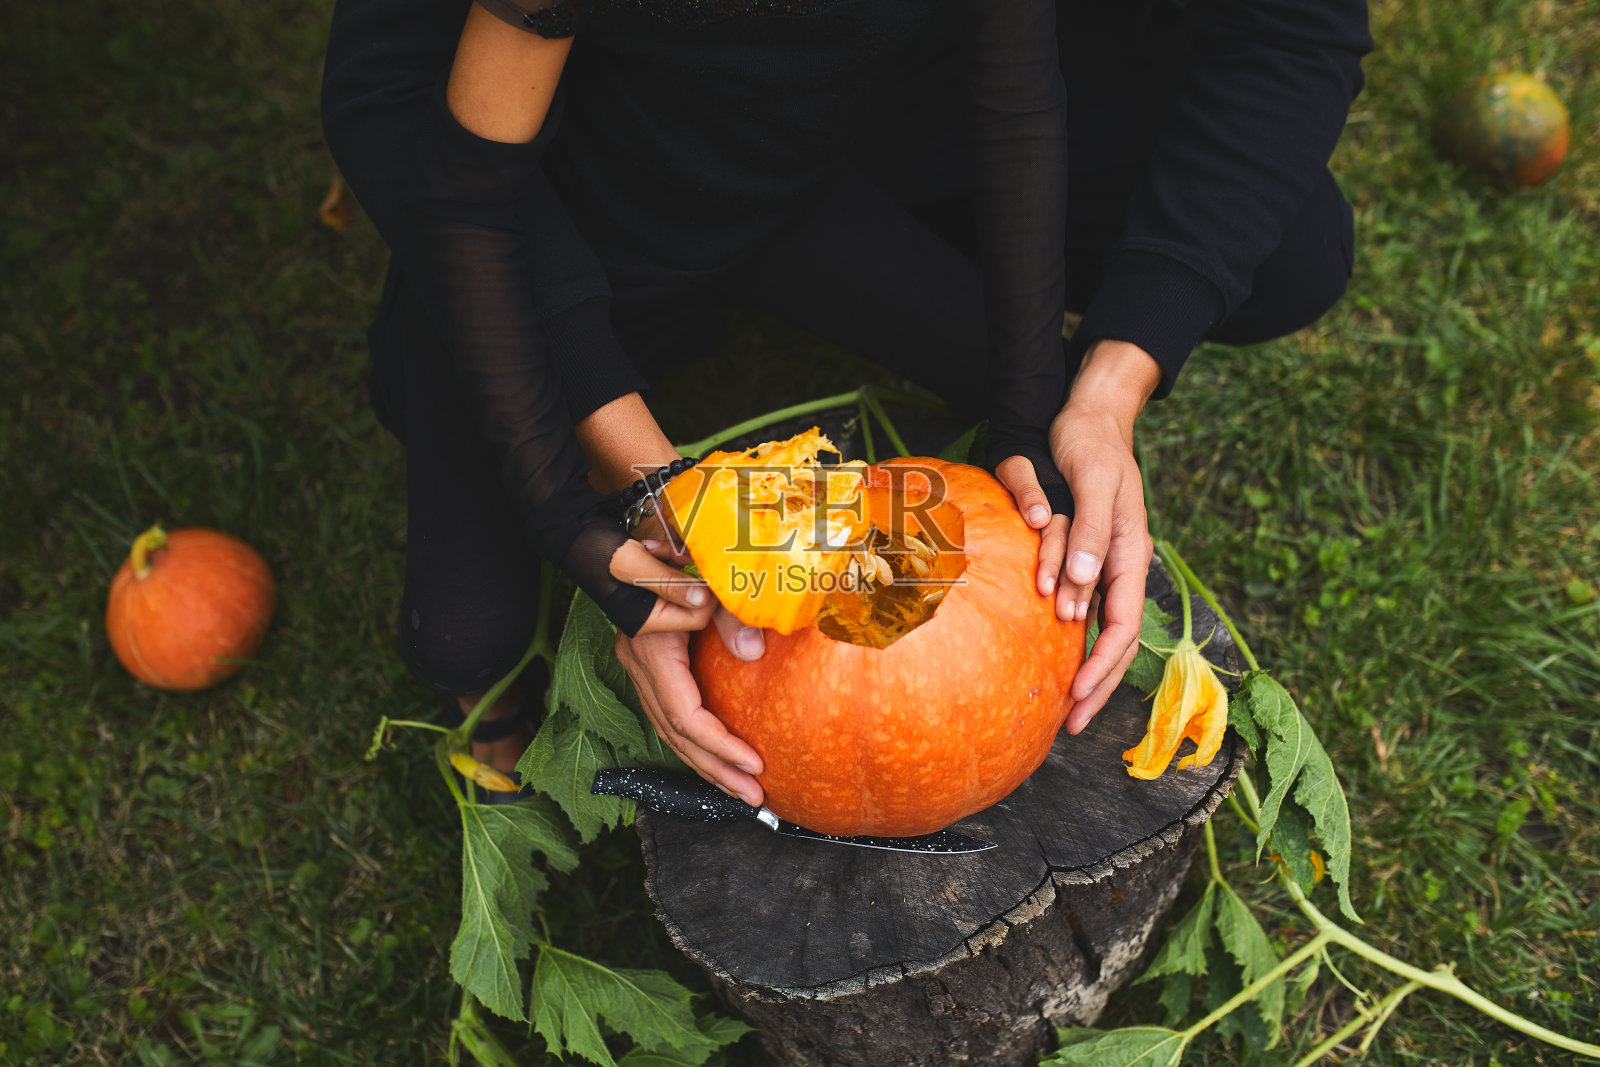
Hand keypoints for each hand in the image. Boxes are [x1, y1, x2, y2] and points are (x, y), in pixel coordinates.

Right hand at [613, 538, 768, 804]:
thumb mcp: (702, 576)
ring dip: (706, 764)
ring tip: (742, 790)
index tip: (755, 763)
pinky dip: (695, 744)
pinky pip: (670, 718)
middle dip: (716, 770)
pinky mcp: (648, 668)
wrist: (625, 544)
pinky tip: (719, 759)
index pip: (685, 715)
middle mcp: (639, 666)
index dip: (719, 744)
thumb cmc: (669, 553)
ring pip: (669, 732)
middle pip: (676, 735)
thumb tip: (754, 651)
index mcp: (651, 649)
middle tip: (754, 796)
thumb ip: (727, 612)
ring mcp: (639, 669)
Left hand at [994, 339, 1159, 733]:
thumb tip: (1085, 588)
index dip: (1102, 665)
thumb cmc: (1091, 445)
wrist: (1089, 417)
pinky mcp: (1089, 561)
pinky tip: (1059, 663)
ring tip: (1066, 708)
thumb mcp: (1095, 481)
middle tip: (1070, 725)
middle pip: (1118, 641)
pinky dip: (1077, 643)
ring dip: (1088, 672)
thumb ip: (1094, 533)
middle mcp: (1122, 567)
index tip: (1077, 695)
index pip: (1124, 626)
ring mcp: (1107, 567)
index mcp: (1132, 553)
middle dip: (1098, 686)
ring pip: (1105, 632)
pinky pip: (1088, 612)